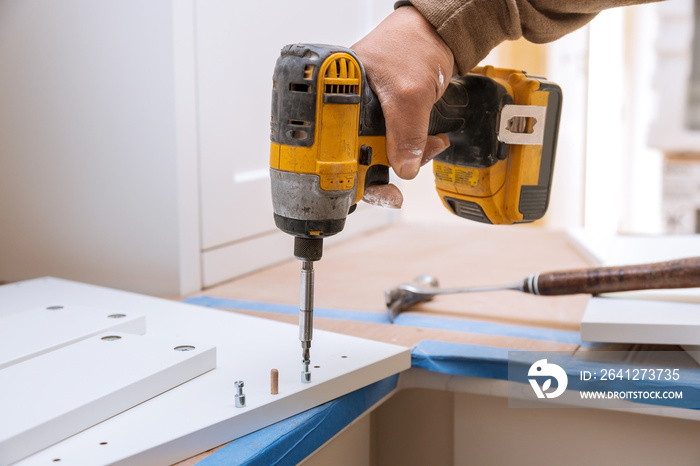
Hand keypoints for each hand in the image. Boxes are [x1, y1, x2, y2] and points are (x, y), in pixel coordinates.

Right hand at [352, 6, 454, 207]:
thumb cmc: (413, 43)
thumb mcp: (411, 93)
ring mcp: (368, 111)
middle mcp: (349, 106)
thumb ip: (406, 134)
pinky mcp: (387, 114)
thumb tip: (402, 168)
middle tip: (406, 171)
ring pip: (381, 150)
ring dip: (407, 156)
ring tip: (429, 147)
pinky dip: (414, 146)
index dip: (345, 171)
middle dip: (386, 166)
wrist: (438, 31)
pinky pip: (396, 140)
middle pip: (357, 152)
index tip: (365, 190)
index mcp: (338, 95)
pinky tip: (430, 141)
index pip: (332, 144)